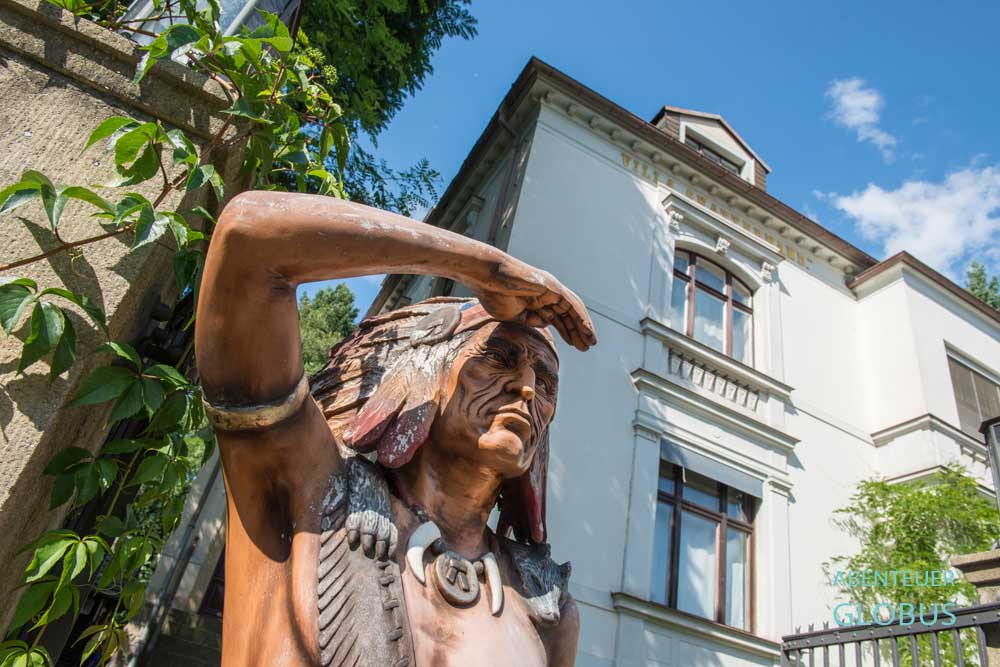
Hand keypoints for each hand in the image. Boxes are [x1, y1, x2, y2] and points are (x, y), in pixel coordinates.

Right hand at [474, 257, 596, 350]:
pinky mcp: (553, 287)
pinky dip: (580, 317)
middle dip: (576, 332)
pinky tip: (587, 330)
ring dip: (582, 327)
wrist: (488, 278)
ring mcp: (550, 289)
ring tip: (591, 342)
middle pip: (566, 315)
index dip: (566, 331)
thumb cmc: (494, 294)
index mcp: (536, 301)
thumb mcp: (514, 315)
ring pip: (572, 310)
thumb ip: (529, 320)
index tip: (573, 345)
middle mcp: (546, 294)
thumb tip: (545, 325)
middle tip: (586, 347)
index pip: (556, 318)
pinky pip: (571, 304)